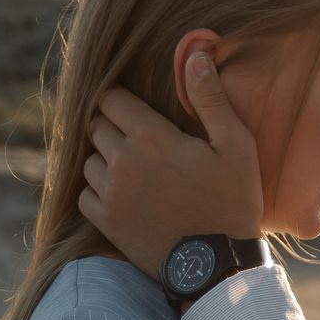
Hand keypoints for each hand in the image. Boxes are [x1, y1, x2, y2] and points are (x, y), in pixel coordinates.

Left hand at [81, 52, 264, 278]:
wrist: (217, 266)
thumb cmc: (232, 202)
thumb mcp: (235, 146)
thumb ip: (210, 98)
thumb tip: (195, 54)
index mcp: (151, 136)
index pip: (111, 99)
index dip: (122, 99)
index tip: (136, 108)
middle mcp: (122, 161)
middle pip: (96, 126)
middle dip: (114, 126)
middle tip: (140, 139)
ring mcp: (110, 193)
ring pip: (89, 160)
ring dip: (106, 159)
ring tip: (134, 169)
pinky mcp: (105, 221)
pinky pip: (84, 194)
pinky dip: (98, 190)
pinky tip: (123, 194)